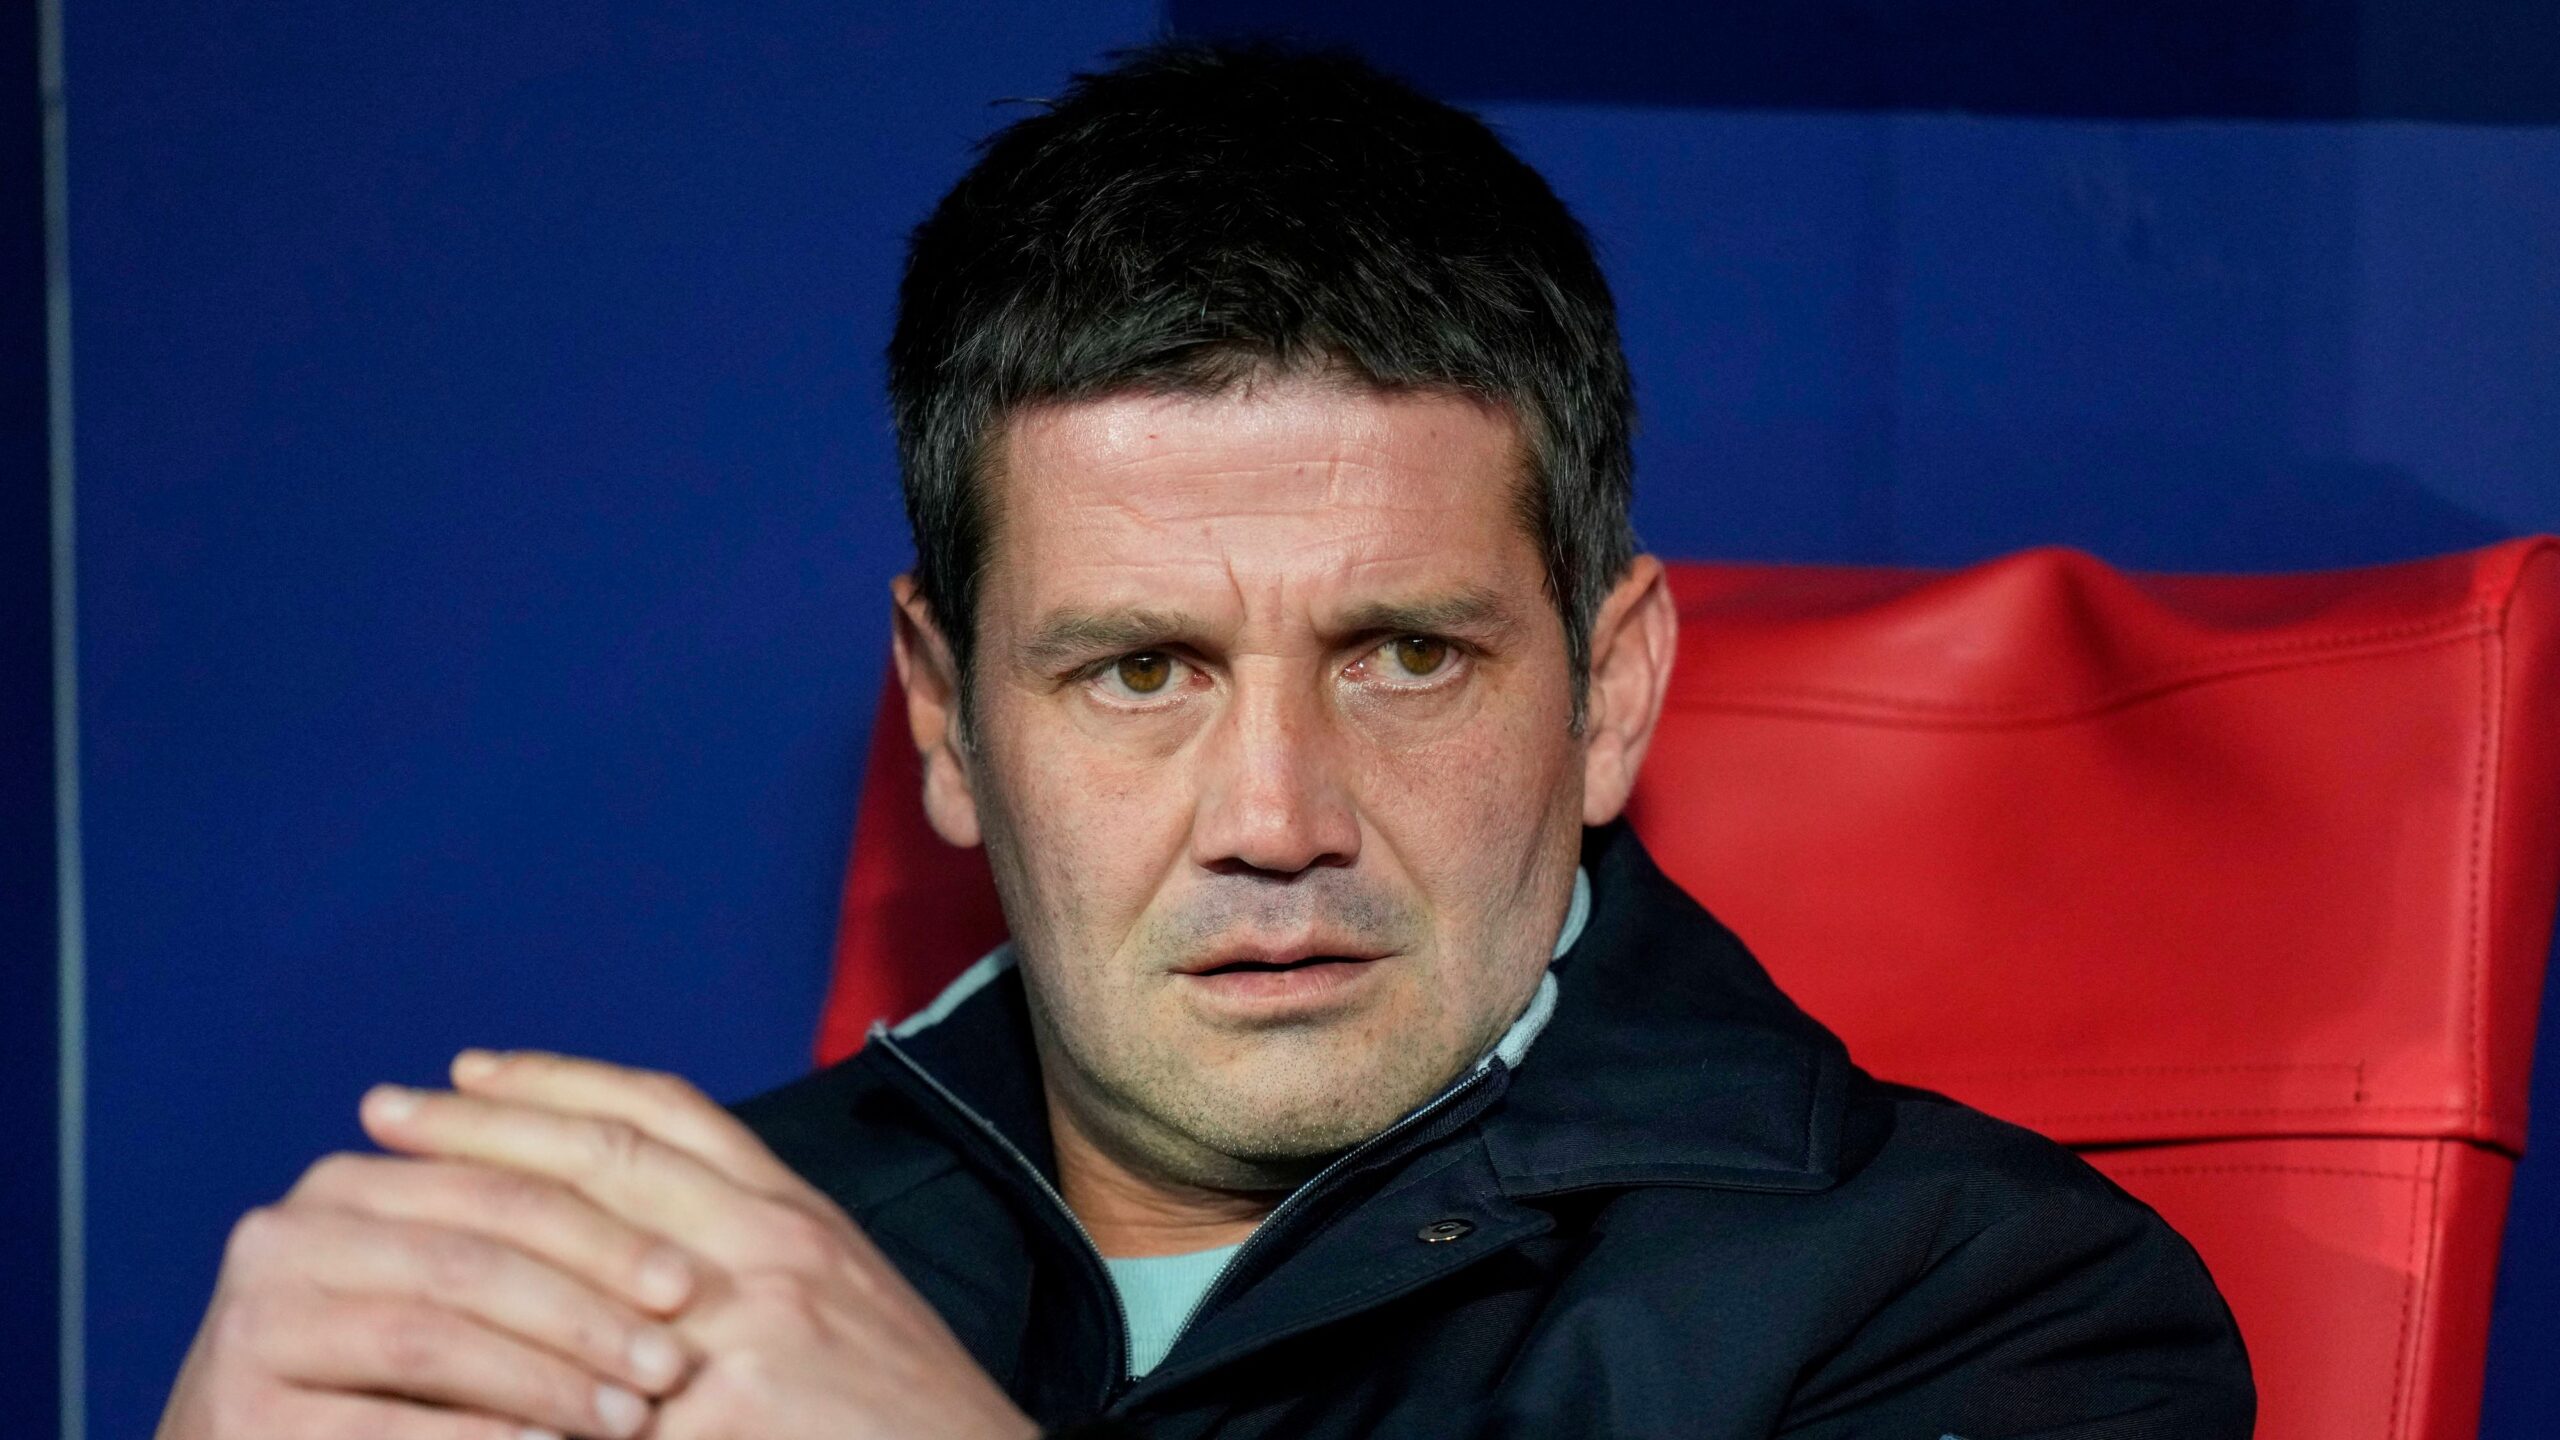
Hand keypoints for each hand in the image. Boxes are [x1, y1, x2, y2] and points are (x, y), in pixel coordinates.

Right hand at [157, 1138, 701, 1439]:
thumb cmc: (374, 1379)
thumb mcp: (438, 1292)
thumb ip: (512, 1247)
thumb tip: (680, 1258)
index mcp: (346, 1185)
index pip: (499, 1189)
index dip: (605, 1234)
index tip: (689, 1283)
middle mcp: (284, 1237)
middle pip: (473, 1259)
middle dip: (586, 1311)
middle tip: (672, 1361)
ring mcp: (250, 1326)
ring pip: (434, 1339)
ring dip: (546, 1380)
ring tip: (629, 1417)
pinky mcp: (237, 1413)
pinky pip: (386, 1424)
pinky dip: (481, 1438)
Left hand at [367, 1049, 1039, 1439]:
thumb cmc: (909, 1413)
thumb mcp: (845, 1295)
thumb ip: (753, 1247)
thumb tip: (644, 1219)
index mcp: (799, 1217)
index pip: (660, 1113)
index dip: (553, 1080)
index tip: (469, 1070)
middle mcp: (770, 1254)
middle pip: (599, 1158)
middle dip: (477, 1127)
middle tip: (382, 1110)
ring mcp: (741, 1340)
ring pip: (577, 1247)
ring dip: (463, 1218)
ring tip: (373, 1210)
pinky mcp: (717, 1426)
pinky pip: (585, 1388)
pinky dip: (506, 1364)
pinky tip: (433, 1353)